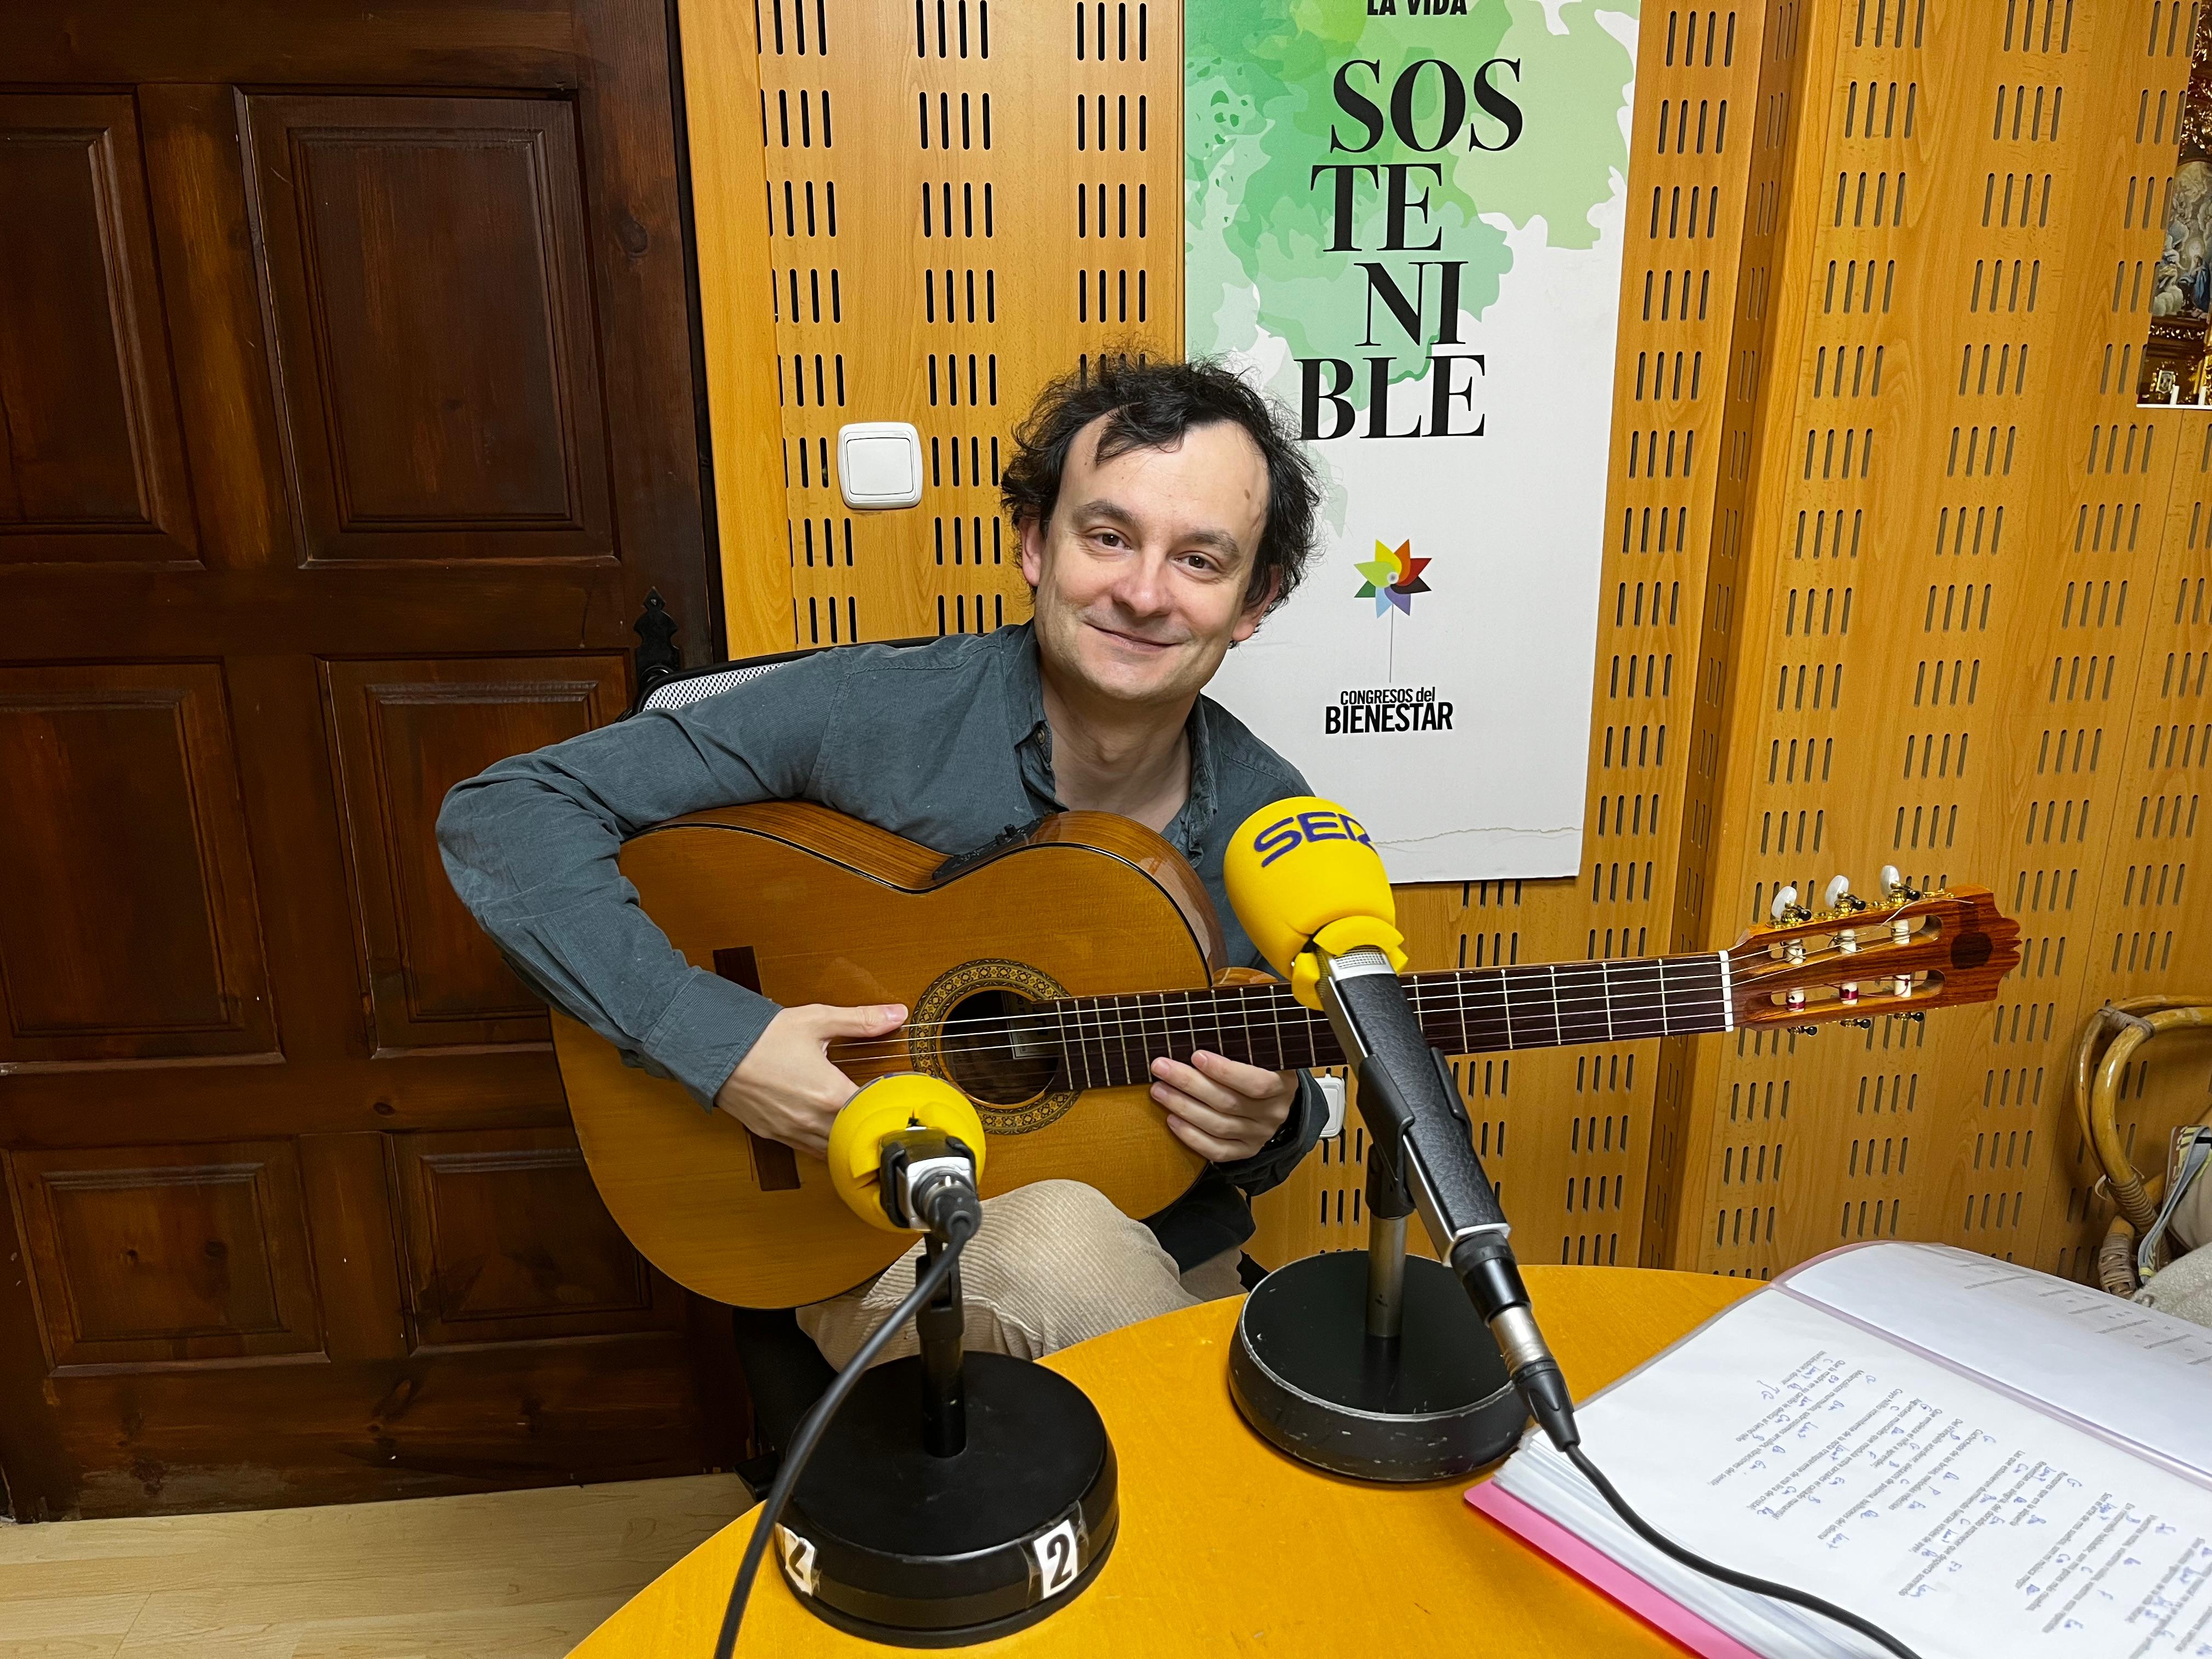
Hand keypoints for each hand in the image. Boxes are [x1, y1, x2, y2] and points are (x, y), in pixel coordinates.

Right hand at [712, 1002, 905, 1158]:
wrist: (714, 1049)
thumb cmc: (762, 1036)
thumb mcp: (816, 1021)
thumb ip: (860, 1020)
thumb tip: (895, 1013)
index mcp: (829, 1093)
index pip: (873, 1114)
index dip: (889, 1108)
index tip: (897, 1101)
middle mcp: (812, 1120)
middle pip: (856, 1139)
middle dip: (869, 1127)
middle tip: (882, 1115)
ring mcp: (791, 1131)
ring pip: (832, 1151)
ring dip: (846, 1139)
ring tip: (857, 1124)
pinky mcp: (774, 1135)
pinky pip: (808, 1150)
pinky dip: (823, 1144)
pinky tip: (827, 1127)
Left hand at [1149, 1051, 1299, 1162]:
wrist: (1273, 1099)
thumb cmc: (1259, 1067)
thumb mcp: (1260, 1053)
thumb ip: (1239, 1046)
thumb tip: (1199, 1036)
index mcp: (1282, 1084)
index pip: (1256, 1083)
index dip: (1225, 1071)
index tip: (1196, 1056)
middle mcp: (1273, 1113)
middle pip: (1228, 1103)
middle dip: (1190, 1084)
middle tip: (1161, 1068)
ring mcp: (1259, 1135)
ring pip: (1219, 1126)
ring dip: (1184, 1107)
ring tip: (1159, 1090)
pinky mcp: (1245, 1151)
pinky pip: (1217, 1150)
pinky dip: (1192, 1136)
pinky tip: (1172, 1120)